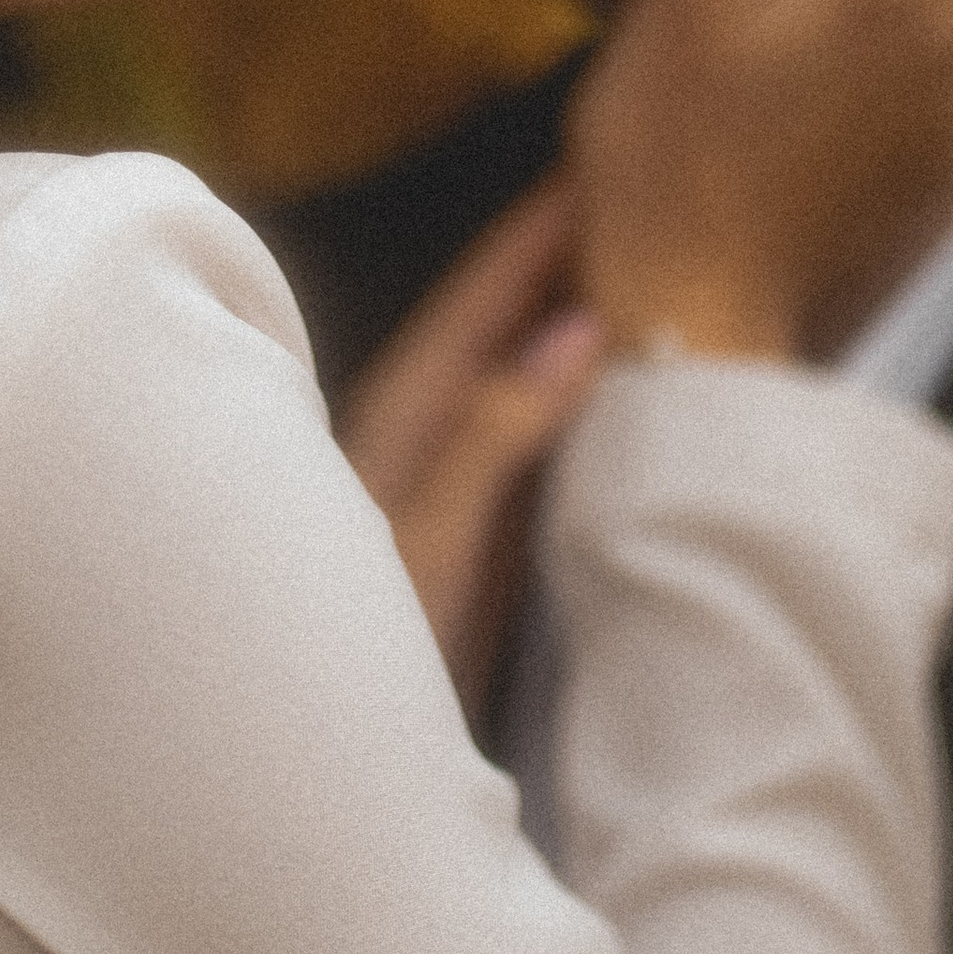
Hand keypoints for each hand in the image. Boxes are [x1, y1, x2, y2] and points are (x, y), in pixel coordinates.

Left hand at [339, 180, 606, 730]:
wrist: (324, 781)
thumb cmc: (357, 659)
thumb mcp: (430, 546)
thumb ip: (492, 440)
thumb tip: (574, 334)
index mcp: (391, 435)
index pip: (470, 313)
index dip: (527, 245)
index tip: (589, 172)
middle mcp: (404, 454)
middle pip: (482, 337)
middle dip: (543, 268)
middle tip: (621, 197)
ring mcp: (430, 500)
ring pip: (501, 385)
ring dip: (556, 328)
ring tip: (628, 265)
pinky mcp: (456, 550)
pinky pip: (518, 443)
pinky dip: (563, 402)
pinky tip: (607, 389)